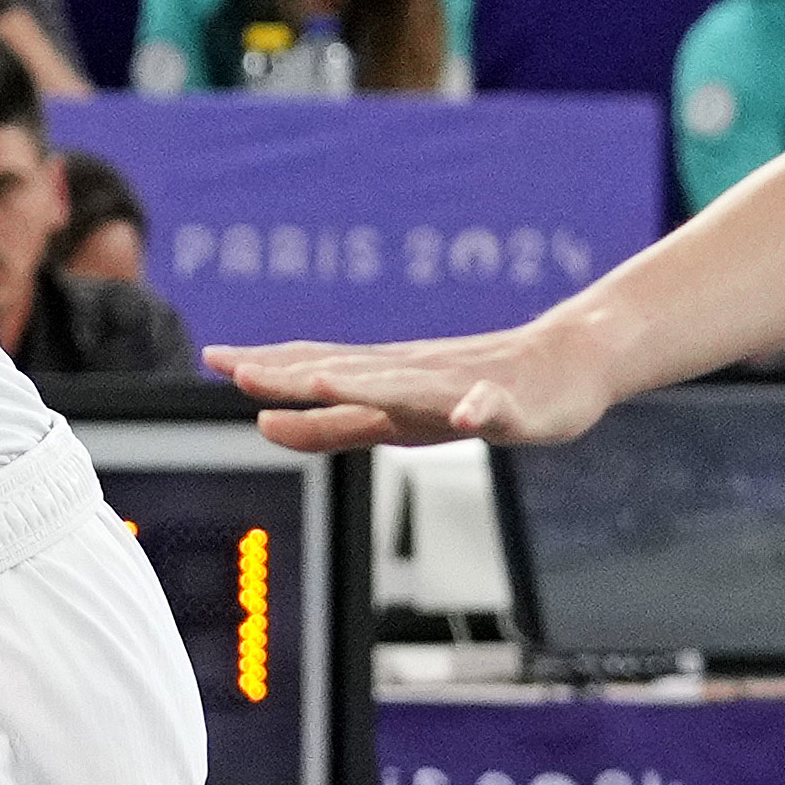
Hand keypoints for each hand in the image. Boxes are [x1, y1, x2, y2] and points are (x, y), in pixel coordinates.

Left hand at [214, 326, 622, 454]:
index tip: (216, 360)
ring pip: (411, 387)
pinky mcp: (511, 406)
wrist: (567, 364)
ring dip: (370, 384)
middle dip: (295, 375)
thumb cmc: (475, 391)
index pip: (316, 371)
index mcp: (385, 384)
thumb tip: (264, 424)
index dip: (269, 369)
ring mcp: (461, 389)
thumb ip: (331, 424)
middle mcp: (414, 379)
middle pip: (347, 374)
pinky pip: (494, 407)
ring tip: (325, 382)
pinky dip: (480, 406)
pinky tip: (469, 410)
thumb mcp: (395, 417)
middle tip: (242, 371)